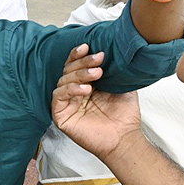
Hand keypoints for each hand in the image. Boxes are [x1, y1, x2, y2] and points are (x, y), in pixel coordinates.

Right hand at [51, 43, 142, 160]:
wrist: (124, 138)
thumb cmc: (124, 115)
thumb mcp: (122, 85)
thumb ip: (114, 69)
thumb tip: (111, 50)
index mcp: (86, 84)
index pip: (75, 65)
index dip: (78, 54)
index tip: (88, 46)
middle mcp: (74, 93)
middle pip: (68, 70)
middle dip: (83, 62)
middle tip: (98, 60)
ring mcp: (67, 104)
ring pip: (63, 81)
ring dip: (79, 74)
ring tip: (97, 74)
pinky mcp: (61, 115)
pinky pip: (58, 96)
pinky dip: (71, 89)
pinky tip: (86, 89)